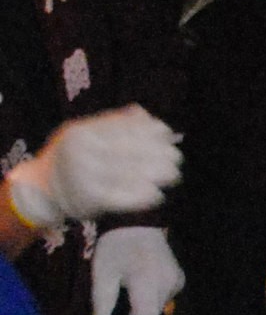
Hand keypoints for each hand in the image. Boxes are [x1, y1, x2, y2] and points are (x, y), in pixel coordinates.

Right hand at [10, 105, 180, 232]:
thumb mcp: (84, 132)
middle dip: (158, 154)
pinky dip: (143, 197)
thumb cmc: (72, 158)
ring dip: (156, 175)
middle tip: (176, 159)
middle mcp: (80, 151)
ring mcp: (83, 175)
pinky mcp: (88, 199)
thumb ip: (112, 123)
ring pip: (128, 174)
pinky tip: (157, 196)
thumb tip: (145, 115)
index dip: (149, 130)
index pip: (122, 128)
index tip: (168, 134)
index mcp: (81, 132)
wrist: (41, 189)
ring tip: (174, 175)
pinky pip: (121, 198)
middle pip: (129, 151)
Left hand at [90, 225, 182, 314]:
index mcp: (147, 281)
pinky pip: (165, 298)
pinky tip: (140, 294)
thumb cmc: (116, 245)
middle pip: (152, 313)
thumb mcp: (102, 273)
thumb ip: (102, 302)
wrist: (137, 221)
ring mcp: (177, 281)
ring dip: (143, 312)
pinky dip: (152, 301)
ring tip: (127, 312)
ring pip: (160, 307)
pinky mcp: (179, 278)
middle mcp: (168, 284)